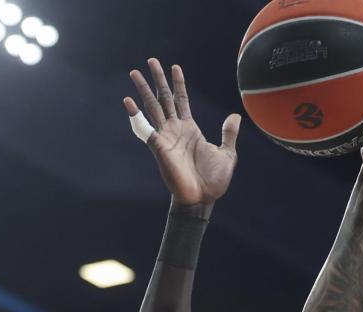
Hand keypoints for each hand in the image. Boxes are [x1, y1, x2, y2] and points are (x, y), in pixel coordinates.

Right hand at [125, 59, 240, 208]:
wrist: (202, 199)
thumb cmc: (213, 181)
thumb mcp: (227, 153)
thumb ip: (228, 133)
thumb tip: (234, 116)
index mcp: (190, 129)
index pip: (181, 100)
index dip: (178, 84)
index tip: (175, 67)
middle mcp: (175, 130)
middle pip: (163, 98)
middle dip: (157, 79)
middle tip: (150, 60)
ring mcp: (165, 137)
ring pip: (152, 107)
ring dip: (143, 90)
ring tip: (134, 73)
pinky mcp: (158, 147)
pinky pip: (144, 128)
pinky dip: (135, 114)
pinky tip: (128, 102)